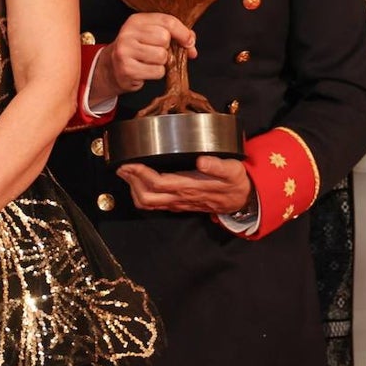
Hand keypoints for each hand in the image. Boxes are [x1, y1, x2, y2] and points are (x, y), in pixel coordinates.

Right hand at [91, 13, 195, 100]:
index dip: (183, 32)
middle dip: (167, 48)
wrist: (112, 68)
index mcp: (136, 20)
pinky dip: (156, 73)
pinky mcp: (127, 69)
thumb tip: (191, 45)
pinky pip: (157, 72)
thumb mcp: (151, 35)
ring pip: (162, 56)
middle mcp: (128, 33)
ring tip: (150, 62)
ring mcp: (125, 51)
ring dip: (162, 63)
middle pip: (164, 38)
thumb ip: (174, 35)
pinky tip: (145, 70)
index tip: (188, 41)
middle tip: (158, 52)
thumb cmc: (137, 50)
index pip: (167, 21)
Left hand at [116, 155, 251, 213]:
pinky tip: (137, 180)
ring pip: (148, 203)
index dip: (140, 174)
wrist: (242, 200)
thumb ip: (218, 166)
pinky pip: (154, 204)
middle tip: (122, 165)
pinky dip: (140, 193)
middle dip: (131, 182)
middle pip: (147, 197)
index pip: (158, 184)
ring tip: (127, 171)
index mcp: (191, 187)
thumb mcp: (233, 170)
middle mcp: (180, 197)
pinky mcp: (177, 204)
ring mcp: (177, 203)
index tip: (129, 162)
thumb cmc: (236, 182)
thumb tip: (202, 161)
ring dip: (133, 188)